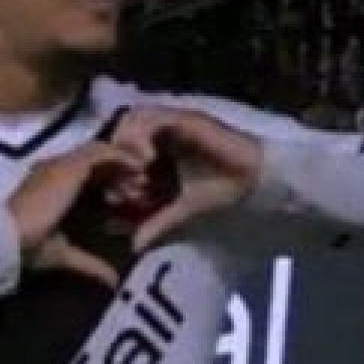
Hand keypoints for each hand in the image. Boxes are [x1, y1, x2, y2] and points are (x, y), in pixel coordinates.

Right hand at [8, 141, 148, 288]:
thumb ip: (91, 264)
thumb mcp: (66, 255)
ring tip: (142, 182)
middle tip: (143, 192)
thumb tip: (113, 281)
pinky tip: (137, 171)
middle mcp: (57, 171)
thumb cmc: (30, 248)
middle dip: (121, 176)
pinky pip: (103, 152)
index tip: (131, 206)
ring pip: (103, 153)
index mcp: (54, 189)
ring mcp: (63, 165)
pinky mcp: (70, 165)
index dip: (111, 190)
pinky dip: (122, 159)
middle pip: (98, 163)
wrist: (9, 239)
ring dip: (124, 166)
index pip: (88, 181)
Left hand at [106, 106, 264, 252]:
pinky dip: (141, 136)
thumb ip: (157, 224)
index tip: (112, 200)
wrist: (255, 183)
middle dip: (112, 161)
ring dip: (123, 147)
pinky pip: (151, 117)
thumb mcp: (182, 214)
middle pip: (117, 135)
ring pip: (129, 121)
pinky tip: (146, 161)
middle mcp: (159, 136)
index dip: (109, 175)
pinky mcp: (184, 118)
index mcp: (155, 155)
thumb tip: (133, 246)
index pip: (118, 154)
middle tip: (119, 187)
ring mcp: (171, 124)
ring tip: (133, 174)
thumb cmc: (222, 195)